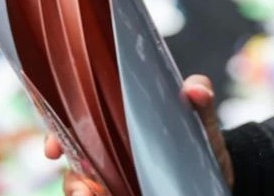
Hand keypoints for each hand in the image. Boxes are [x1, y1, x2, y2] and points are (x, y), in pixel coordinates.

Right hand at [43, 74, 233, 193]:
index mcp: (116, 126)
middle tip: (81, 190)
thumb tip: (194, 88)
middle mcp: (110, 155)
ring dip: (81, 195)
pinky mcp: (124, 193)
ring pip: (84, 189)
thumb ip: (198, 96)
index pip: (76, 127)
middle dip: (71, 179)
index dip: (56, 136)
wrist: (221, 169)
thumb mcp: (199, 116)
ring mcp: (116, 180)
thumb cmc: (200, 136)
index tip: (53, 150)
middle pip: (75, 166)